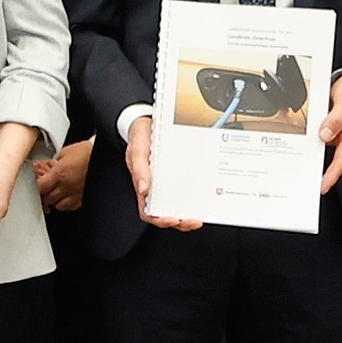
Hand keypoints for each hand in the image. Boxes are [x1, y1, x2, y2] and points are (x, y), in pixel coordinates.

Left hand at [35, 136, 91, 214]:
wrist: (103, 157)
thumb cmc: (88, 152)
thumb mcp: (65, 152)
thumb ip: (54, 162)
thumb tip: (47, 167)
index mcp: (60, 173)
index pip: (40, 187)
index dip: (35, 187)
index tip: (35, 185)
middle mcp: (67, 186)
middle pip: (47, 199)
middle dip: (43, 195)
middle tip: (43, 190)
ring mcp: (76, 194)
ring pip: (58, 206)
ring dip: (54, 201)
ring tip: (54, 194)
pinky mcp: (84, 198)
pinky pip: (71, 207)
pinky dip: (66, 204)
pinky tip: (65, 197)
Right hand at [126, 117, 200, 231]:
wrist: (148, 121)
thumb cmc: (140, 137)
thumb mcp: (137, 150)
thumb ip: (139, 169)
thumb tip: (143, 189)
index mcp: (143, 185)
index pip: (148, 211)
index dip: (160, 220)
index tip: (172, 219)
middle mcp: (157, 187)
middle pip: (167, 212)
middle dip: (181, 221)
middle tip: (194, 220)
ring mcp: (169, 182)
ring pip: (179, 205)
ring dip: (190, 213)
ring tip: (201, 214)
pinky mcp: (179, 174)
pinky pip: (188, 189)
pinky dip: (196, 196)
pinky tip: (204, 196)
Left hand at [314, 74, 341, 195]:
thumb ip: (337, 117)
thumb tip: (325, 134)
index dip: (333, 174)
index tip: (323, 185)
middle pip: (336, 161)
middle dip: (324, 175)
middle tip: (308, 185)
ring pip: (330, 152)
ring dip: (319, 162)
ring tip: (304, 173)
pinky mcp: (336, 129)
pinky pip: (326, 141)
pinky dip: (316, 147)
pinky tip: (306, 150)